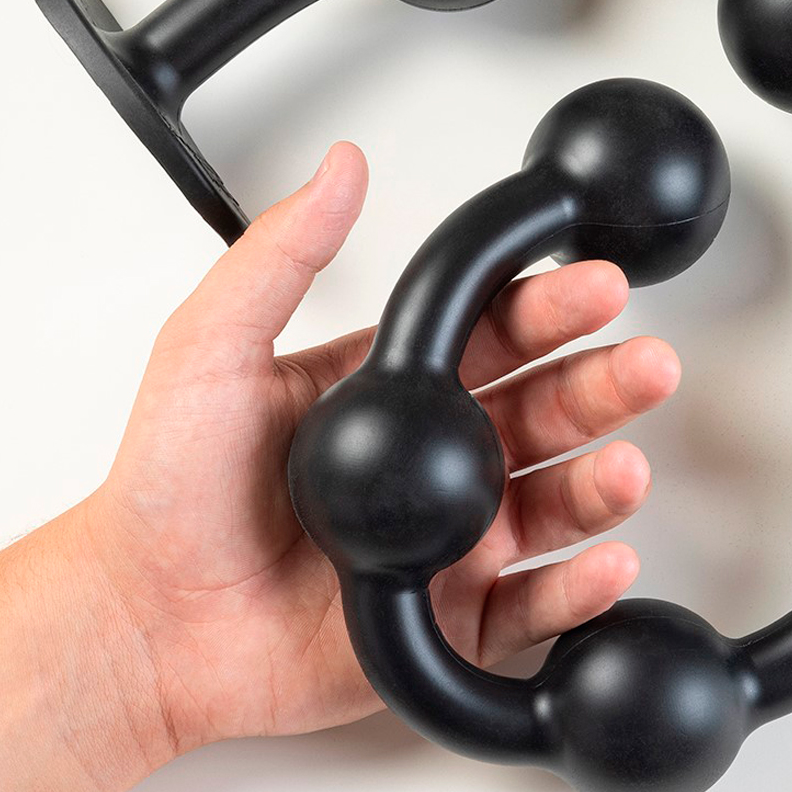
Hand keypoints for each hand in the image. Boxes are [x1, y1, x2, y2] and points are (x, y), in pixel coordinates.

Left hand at [89, 143, 681, 756]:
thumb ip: (281, 256)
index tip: (594, 286)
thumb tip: (338, 170)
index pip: (491, 336)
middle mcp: (431, 464)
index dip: (548, 309)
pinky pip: (532, 608)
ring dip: (602, 483)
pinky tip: (605, 560)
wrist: (146, 621)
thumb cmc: (167, 491)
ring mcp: (448, 542)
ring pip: (553, 505)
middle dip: (602, 387)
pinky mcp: (448, 621)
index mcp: (389, 392)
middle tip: (644, 366)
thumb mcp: (211, 348)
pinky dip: (579, 590)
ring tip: (625, 468)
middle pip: (543, 414)